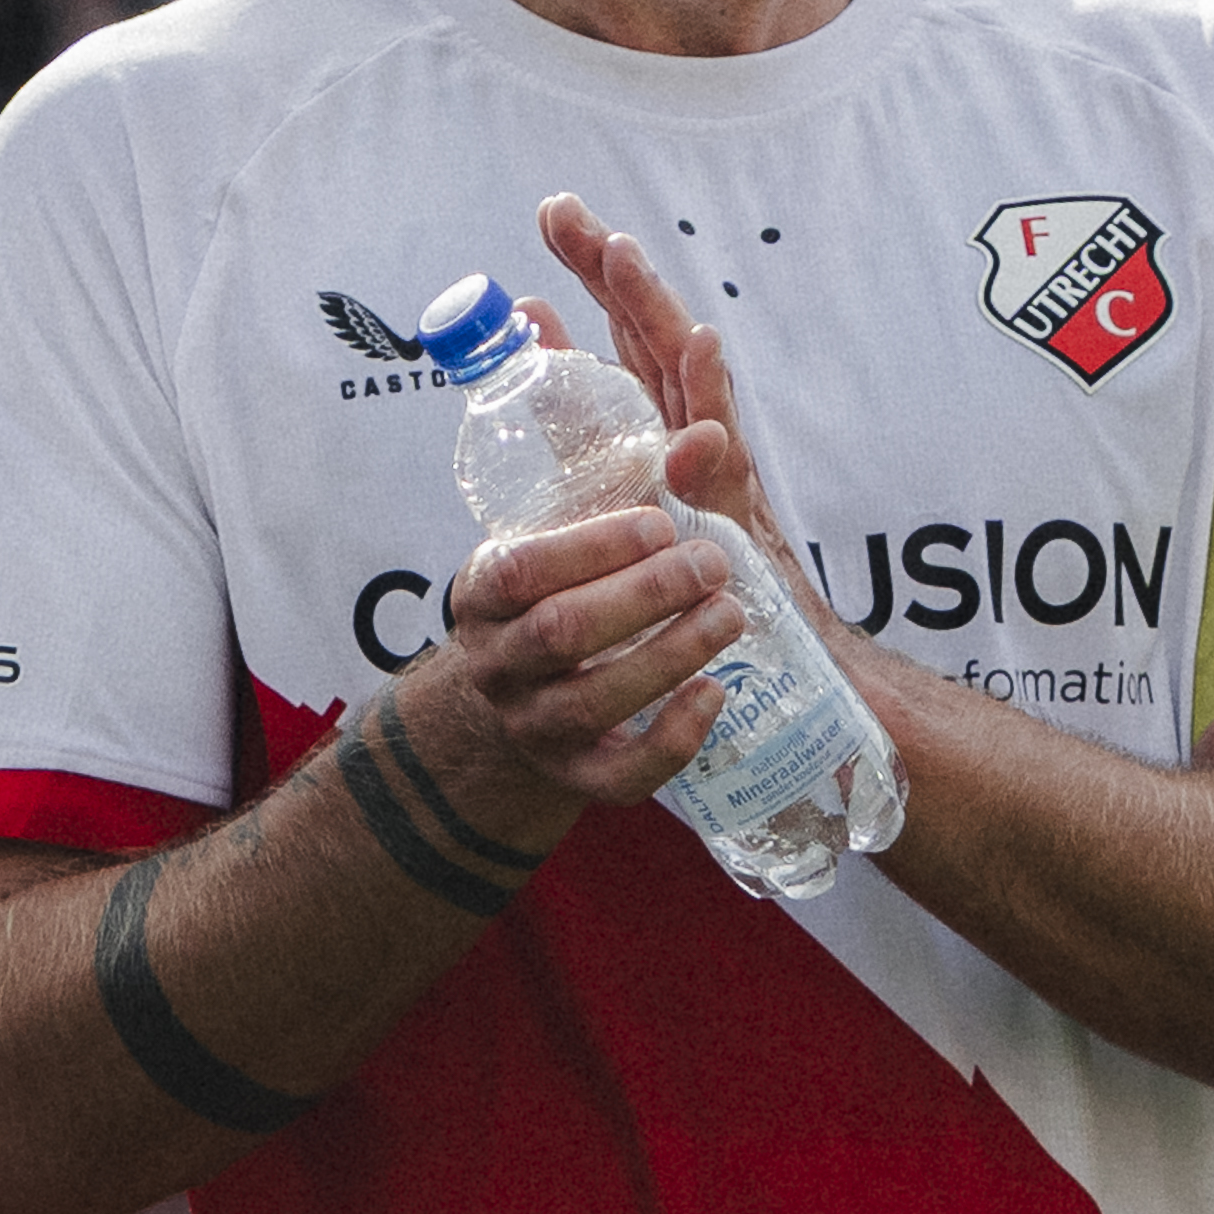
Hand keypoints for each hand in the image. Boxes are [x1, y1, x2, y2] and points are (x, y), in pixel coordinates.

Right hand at [403, 478, 753, 852]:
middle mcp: (498, 664)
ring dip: (669, 657)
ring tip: (729, 614)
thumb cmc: (556, 596)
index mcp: (483, 594)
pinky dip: (671, 739)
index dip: (592, 548)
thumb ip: (628, 490)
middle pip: (561, 634)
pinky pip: (620, 776)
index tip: (660, 524)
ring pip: (593, 703)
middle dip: (645, 596)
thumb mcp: (563, 541)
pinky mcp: (575, 776)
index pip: (521, 570)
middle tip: (711, 564)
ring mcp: (533, 726)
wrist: (517, 701)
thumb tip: (712, 436)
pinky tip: (713, 692)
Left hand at [538, 193, 812, 592]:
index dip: (591, 271)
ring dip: (654, 313)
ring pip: (687, 378)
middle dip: (611, 270)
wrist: (770, 646)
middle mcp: (689, 429)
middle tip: (563, 214)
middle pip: (652, 335)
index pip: (623, 329)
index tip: (553, 213)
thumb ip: (570, 415)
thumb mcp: (608, 483)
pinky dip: (711, 410)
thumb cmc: (683, 570)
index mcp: (656, 419)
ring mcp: (718, 469)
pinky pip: (725, 461)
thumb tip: (526, 326)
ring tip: (620, 257)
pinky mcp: (737, 516)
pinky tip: (697, 360)